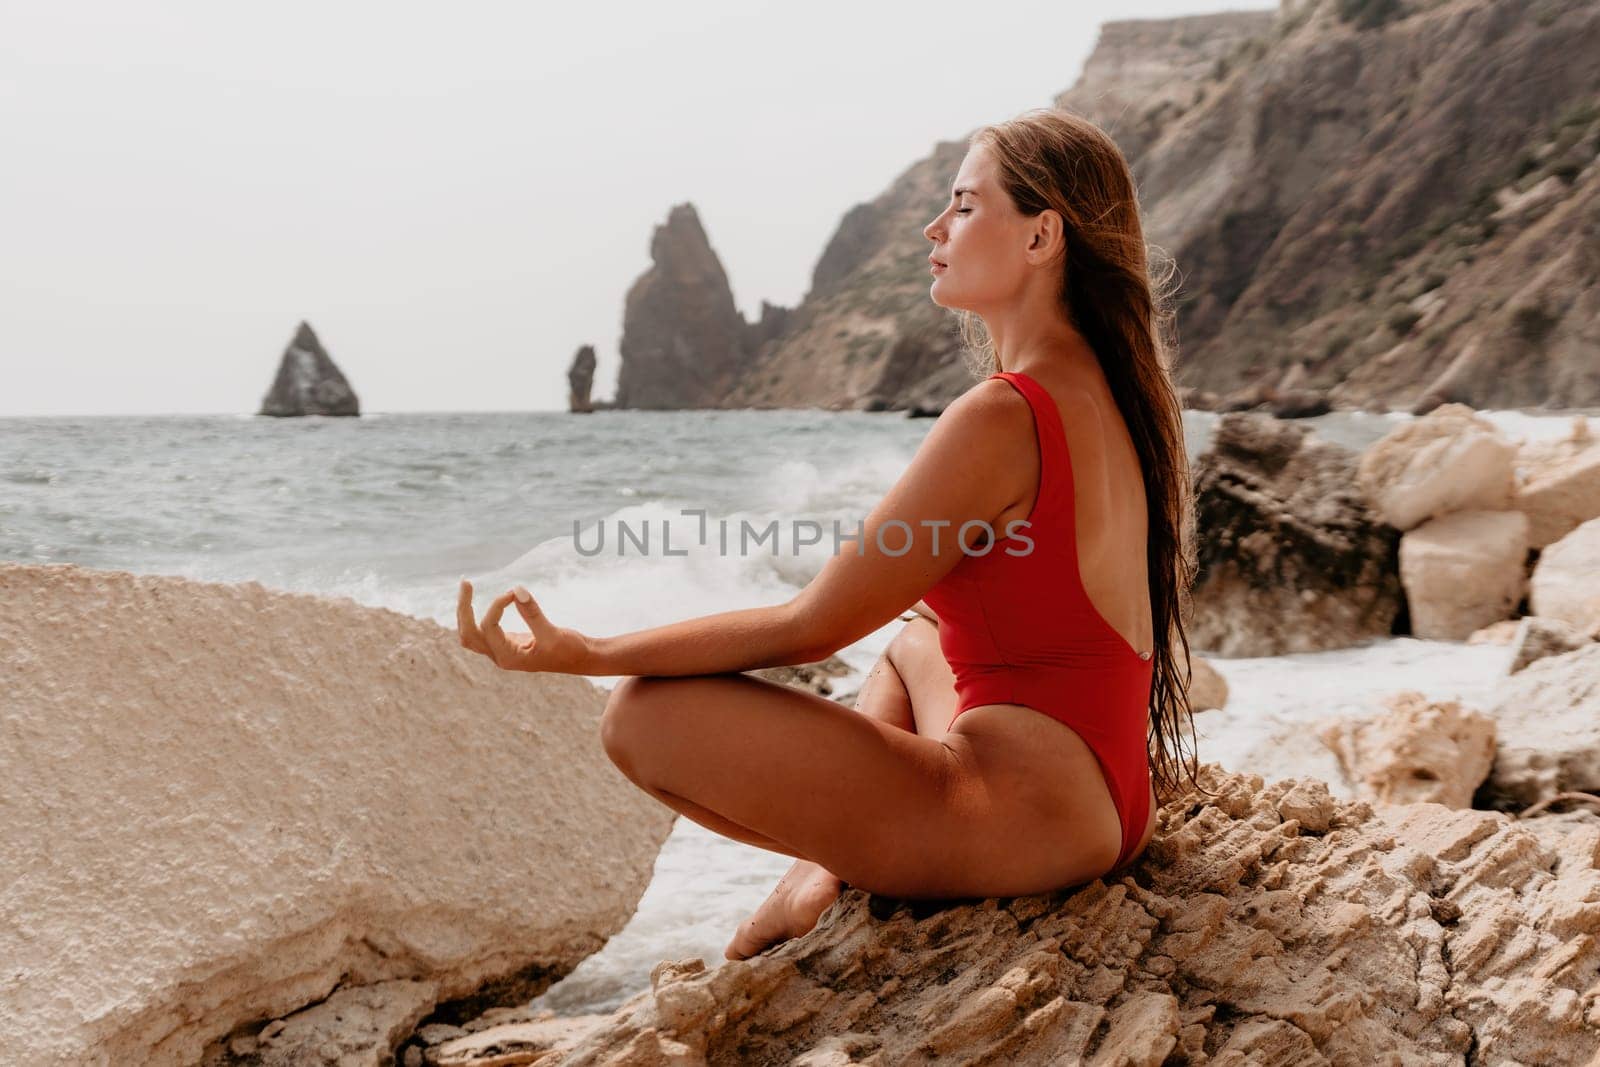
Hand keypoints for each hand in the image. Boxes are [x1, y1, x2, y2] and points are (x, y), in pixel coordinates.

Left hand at [455, 579, 586, 673]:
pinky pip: (482, 630)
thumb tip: (517, 589)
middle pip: (468, 635)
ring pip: (470, 634)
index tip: (512, 593)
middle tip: (466, 581)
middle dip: (464, 609)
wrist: (582, 659)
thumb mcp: (552, 633)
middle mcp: (500, 656)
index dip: (497, 606)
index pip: (489, 628)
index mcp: (509, 658)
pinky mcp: (506, 642)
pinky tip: (475, 598)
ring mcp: (501, 650)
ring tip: (466, 586)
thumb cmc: (570, 650)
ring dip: (465, 612)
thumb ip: (533, 613)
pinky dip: (475, 614)